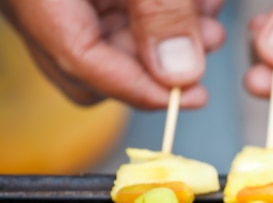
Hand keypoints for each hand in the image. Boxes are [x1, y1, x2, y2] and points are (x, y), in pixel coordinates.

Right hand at [0, 0, 224, 108]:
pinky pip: (113, 14)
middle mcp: (38, 1)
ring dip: (165, 37)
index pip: (79, 60)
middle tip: (208, 45)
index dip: (140, 87)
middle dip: (161, 60)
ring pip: (109, 38)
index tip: (190, 96)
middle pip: (96, 59)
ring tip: (208, 21)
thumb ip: (158, 10)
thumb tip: (180, 72)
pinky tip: (193, 3)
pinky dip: (154, 14)